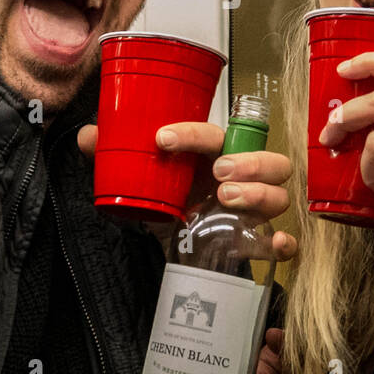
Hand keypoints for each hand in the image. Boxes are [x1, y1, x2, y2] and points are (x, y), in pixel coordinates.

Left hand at [77, 121, 296, 262]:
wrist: (169, 240)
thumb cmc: (166, 197)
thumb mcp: (140, 177)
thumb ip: (115, 155)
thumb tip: (89, 137)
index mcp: (214, 154)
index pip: (214, 133)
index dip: (192, 133)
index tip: (163, 139)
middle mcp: (241, 177)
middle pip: (269, 159)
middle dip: (249, 162)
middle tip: (218, 173)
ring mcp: (253, 209)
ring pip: (279, 194)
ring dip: (259, 193)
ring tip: (226, 199)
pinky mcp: (253, 241)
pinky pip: (282, 241)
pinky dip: (283, 241)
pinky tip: (275, 241)